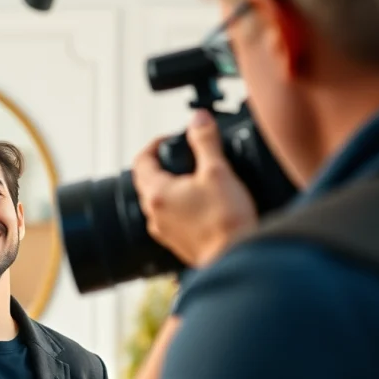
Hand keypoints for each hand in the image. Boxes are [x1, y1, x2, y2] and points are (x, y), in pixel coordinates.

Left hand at [132, 109, 257, 267]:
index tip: (171, 139)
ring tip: (195, 179)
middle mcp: (154, 214)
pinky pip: (171, 218)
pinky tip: (201, 205)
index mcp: (157, 194)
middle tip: (185, 156)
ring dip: (171, 187)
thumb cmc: (226, 221)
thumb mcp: (218, 172)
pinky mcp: (177, 244)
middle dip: (163, 165)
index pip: (141, 161)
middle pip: (147, 181)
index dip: (154, 145)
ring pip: (158, 201)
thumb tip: (198, 119)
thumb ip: (206, 141)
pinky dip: (180, 206)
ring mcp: (164, 231)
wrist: (237, 259)